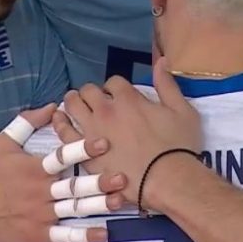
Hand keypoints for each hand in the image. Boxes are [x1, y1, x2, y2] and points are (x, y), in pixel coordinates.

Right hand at [0, 105, 126, 241]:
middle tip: (121, 177)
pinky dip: (85, 236)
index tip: (103, 142)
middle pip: (73, 186)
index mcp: (34, 169)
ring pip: (74, 210)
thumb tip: (52, 106)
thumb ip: (27, 122)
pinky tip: (103, 233)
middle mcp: (41, 192)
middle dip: (99, 182)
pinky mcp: (41, 236)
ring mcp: (42, 216)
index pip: (61, 157)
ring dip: (98, 206)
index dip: (82, 148)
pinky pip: (66, 237)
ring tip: (119, 201)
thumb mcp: (3, 144)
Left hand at [60, 58, 201, 204]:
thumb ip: (167, 84)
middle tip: (94, 100)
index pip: (113, 81)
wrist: (167, 181)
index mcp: (128, 99)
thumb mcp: (182, 110)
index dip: (115, 87)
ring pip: (72, 106)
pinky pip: (64, 132)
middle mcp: (106, 110)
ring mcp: (92, 131)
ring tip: (74, 103)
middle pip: (89, 90)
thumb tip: (161, 60)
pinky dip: (60, 122)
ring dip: (73, 101)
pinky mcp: (84, 152)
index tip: (118, 95)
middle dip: (92, 92)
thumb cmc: (177, 146)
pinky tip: (60, 119)